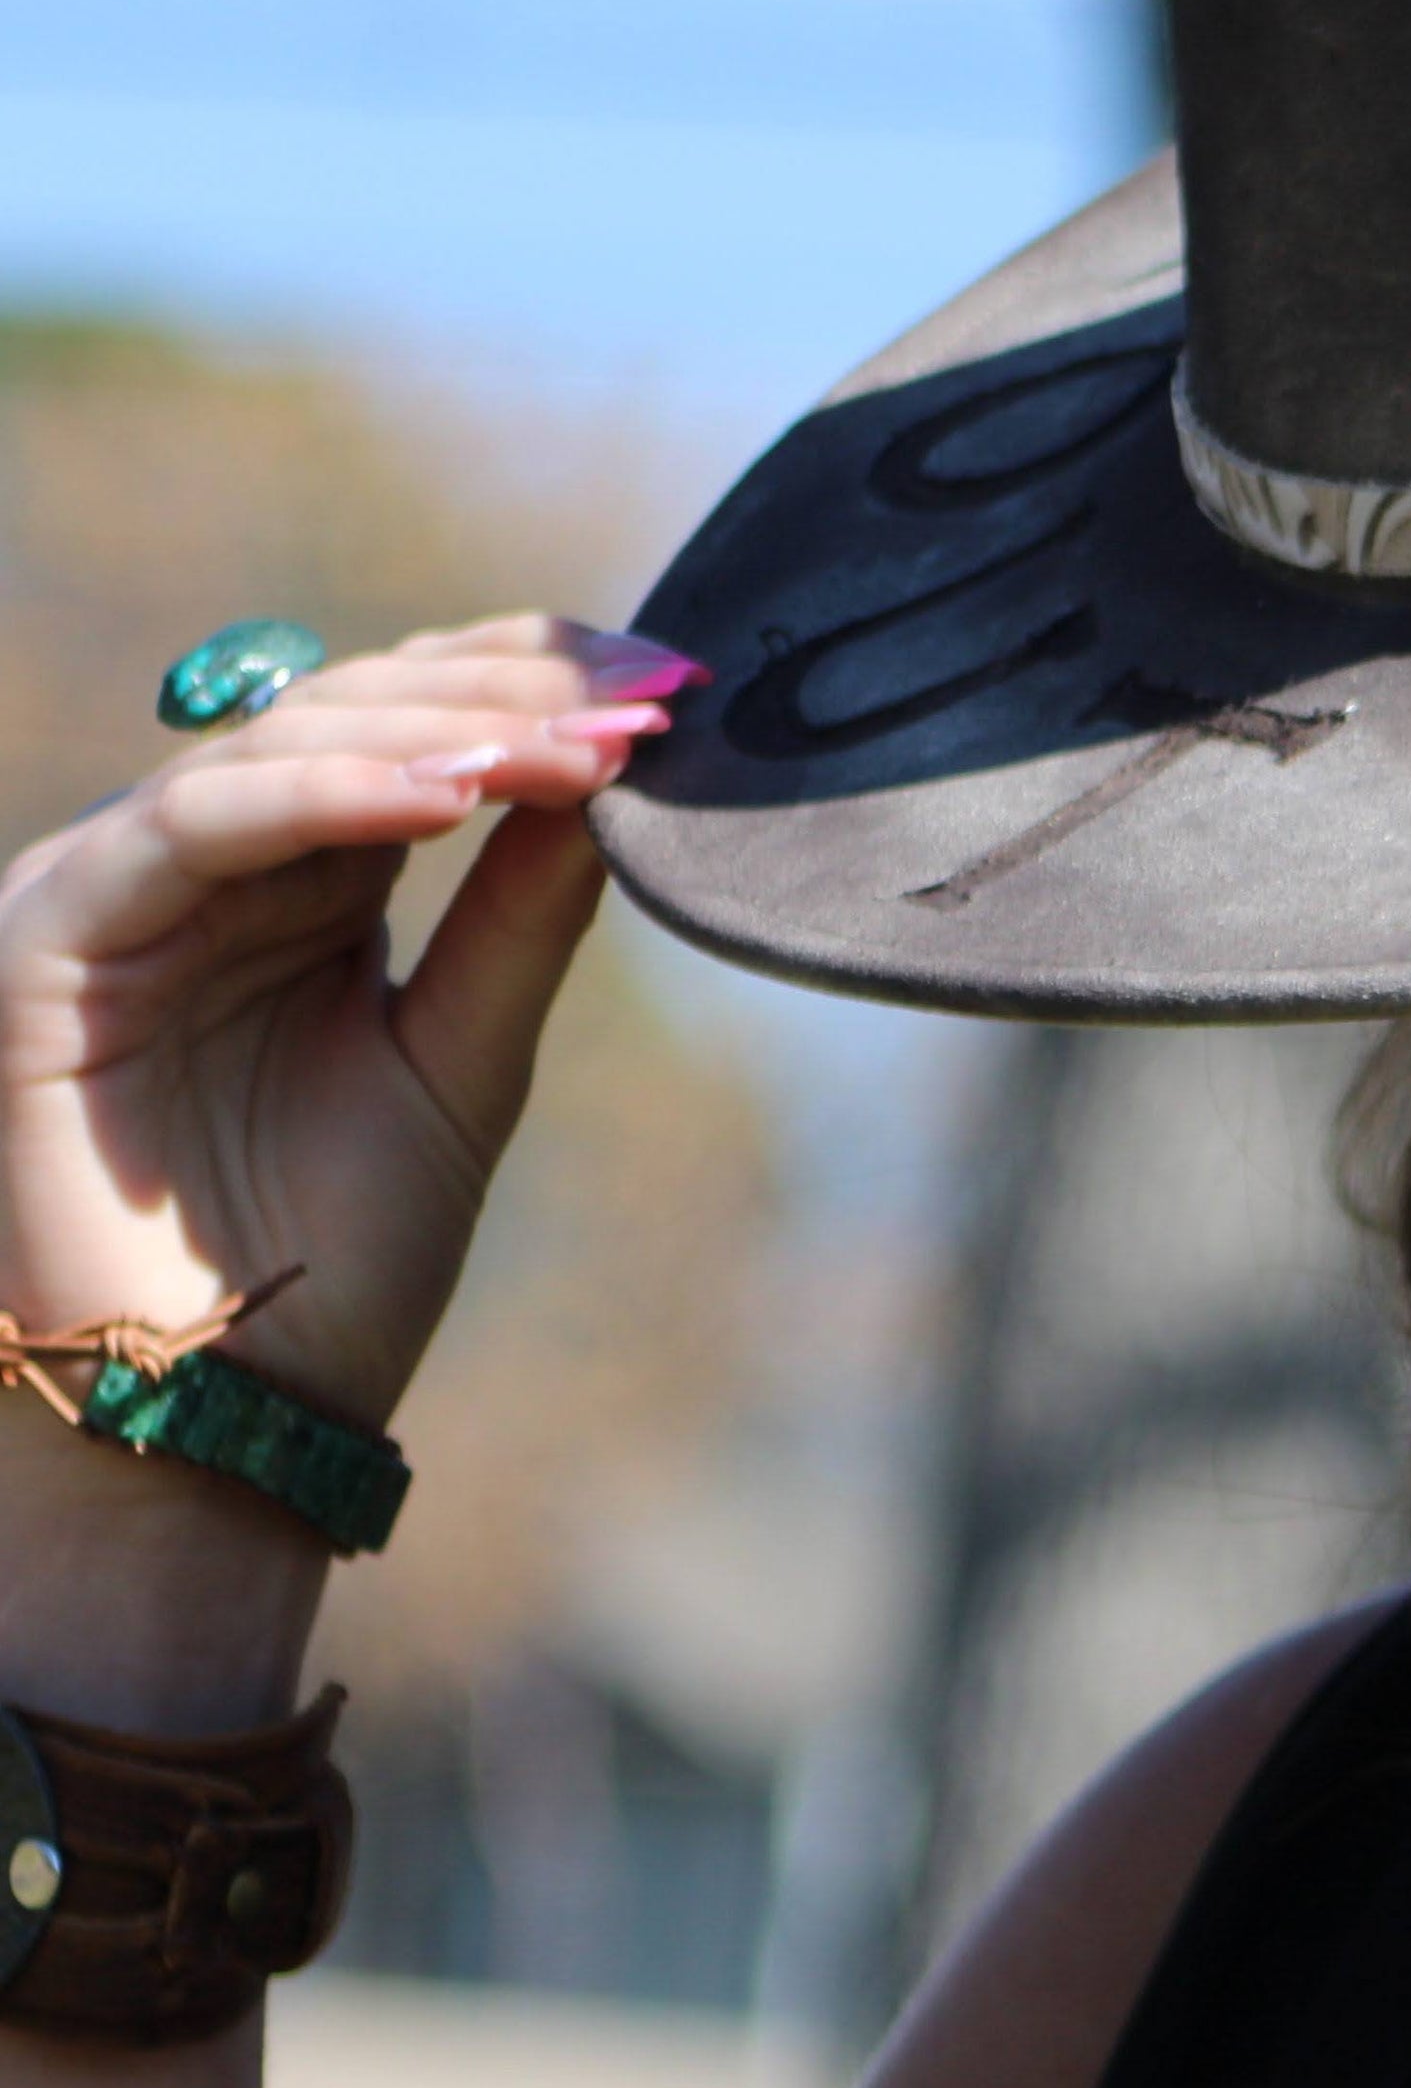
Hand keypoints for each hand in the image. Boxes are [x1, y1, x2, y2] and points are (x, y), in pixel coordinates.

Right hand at [0, 616, 687, 1712]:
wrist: (235, 1404)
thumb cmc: (342, 1254)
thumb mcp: (464, 1061)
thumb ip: (519, 920)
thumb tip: (609, 786)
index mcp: (303, 886)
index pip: (410, 731)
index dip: (529, 689)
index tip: (672, 683)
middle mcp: (210, 869)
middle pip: (351, 715)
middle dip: (505, 693)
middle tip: (645, 692)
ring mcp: (121, 892)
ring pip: (277, 748)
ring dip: (438, 733)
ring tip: (573, 745)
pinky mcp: (51, 938)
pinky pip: (195, 828)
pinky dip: (325, 800)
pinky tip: (449, 794)